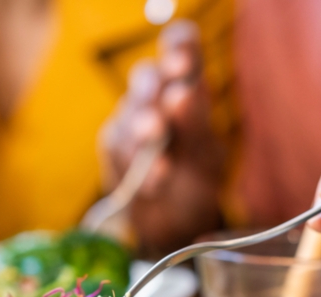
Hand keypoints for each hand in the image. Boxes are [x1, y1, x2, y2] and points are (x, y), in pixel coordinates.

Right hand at [100, 20, 224, 257]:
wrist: (177, 224)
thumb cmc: (196, 182)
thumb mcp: (207, 154)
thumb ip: (195, 123)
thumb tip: (180, 92)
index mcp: (187, 88)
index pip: (180, 48)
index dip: (179, 47)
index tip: (183, 63)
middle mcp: (155, 99)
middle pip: (146, 76)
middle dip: (155, 87)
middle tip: (170, 101)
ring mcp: (130, 122)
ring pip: (129, 113)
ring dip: (145, 131)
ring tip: (160, 150)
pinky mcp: (113, 149)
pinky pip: (117, 147)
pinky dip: (137, 165)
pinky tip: (158, 181)